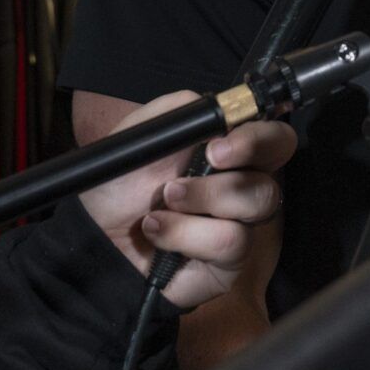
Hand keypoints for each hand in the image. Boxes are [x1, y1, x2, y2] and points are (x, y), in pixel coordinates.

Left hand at [79, 104, 295, 312]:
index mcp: (228, 152)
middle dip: (242, 162)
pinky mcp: (229, 262)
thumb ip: (181, 109)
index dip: (261, 136)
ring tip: (164, 202)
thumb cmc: (119, 184)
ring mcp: (239, 226)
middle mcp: (241, 186)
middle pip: (275, 171)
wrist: (94, 234)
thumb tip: (221, 106)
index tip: (220, 145)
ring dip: (203, 198)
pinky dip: (187, 233)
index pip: (273, 138)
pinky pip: (230, 241)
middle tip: (207, 161)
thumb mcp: (142, 133)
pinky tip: (158, 231)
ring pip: (254, 203)